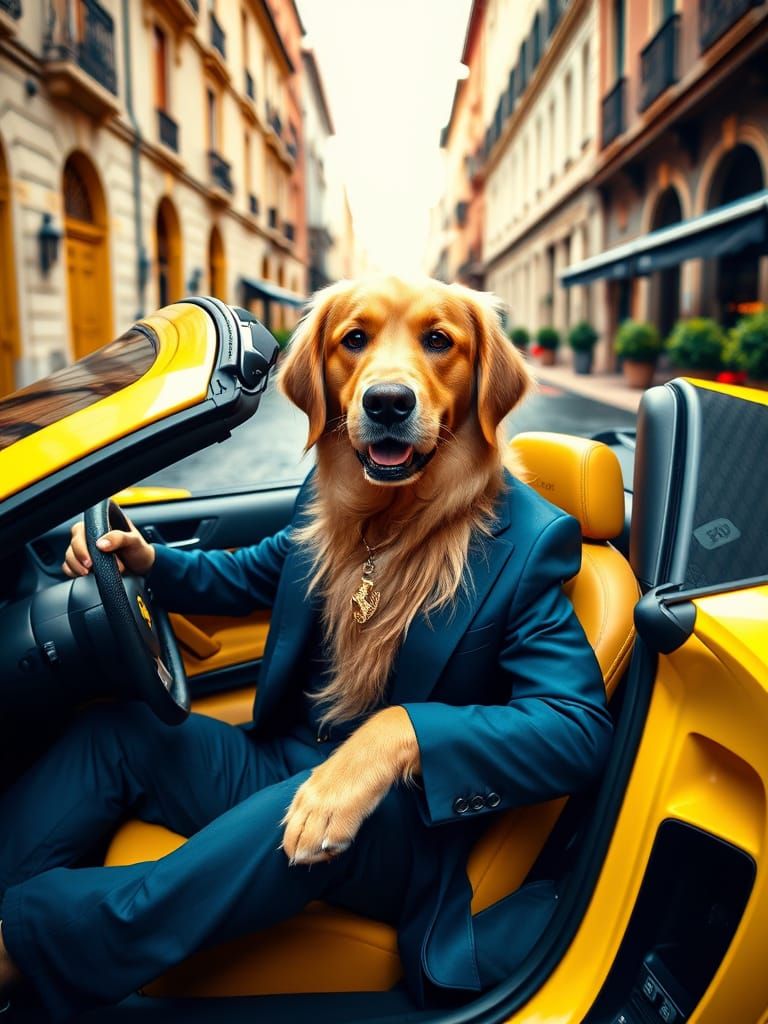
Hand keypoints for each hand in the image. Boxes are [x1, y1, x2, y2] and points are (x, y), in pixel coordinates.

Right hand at [62, 513, 155, 577]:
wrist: (143, 567)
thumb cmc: (140, 550)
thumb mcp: (134, 541)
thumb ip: (119, 538)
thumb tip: (101, 544)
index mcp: (103, 522)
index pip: (84, 527)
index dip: (83, 542)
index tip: (89, 557)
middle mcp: (92, 533)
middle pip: (74, 541)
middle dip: (79, 556)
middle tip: (89, 567)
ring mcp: (87, 547)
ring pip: (70, 554)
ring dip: (76, 565)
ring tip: (90, 572)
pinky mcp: (84, 561)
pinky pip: (69, 565)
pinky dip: (72, 571)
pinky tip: (82, 574)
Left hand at [281, 706, 420, 865]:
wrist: (379, 746)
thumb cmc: (357, 762)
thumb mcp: (327, 776)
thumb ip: (316, 796)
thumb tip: (311, 821)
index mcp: (306, 790)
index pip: (288, 825)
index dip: (294, 842)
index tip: (306, 849)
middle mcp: (311, 798)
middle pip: (293, 840)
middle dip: (302, 855)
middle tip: (315, 860)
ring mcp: (326, 805)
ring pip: (310, 846)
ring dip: (320, 856)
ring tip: (330, 853)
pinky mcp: (345, 811)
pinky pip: (335, 842)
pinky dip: (338, 848)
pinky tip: (344, 842)